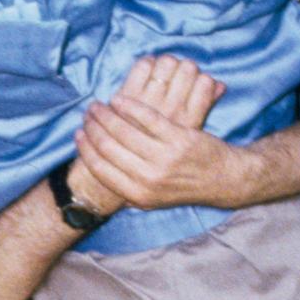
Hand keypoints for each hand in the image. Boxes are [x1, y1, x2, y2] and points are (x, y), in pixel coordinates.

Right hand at [74, 54, 242, 210]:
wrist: (222, 180)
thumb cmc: (182, 186)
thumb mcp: (151, 199)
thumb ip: (125, 189)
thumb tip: (97, 173)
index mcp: (137, 195)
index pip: (100, 168)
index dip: (85, 149)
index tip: (78, 134)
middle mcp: (148, 179)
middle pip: (108, 148)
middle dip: (93, 128)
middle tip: (87, 114)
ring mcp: (165, 158)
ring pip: (125, 131)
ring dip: (107, 115)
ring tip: (98, 106)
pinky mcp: (179, 138)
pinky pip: (147, 118)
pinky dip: (130, 107)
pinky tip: (119, 100)